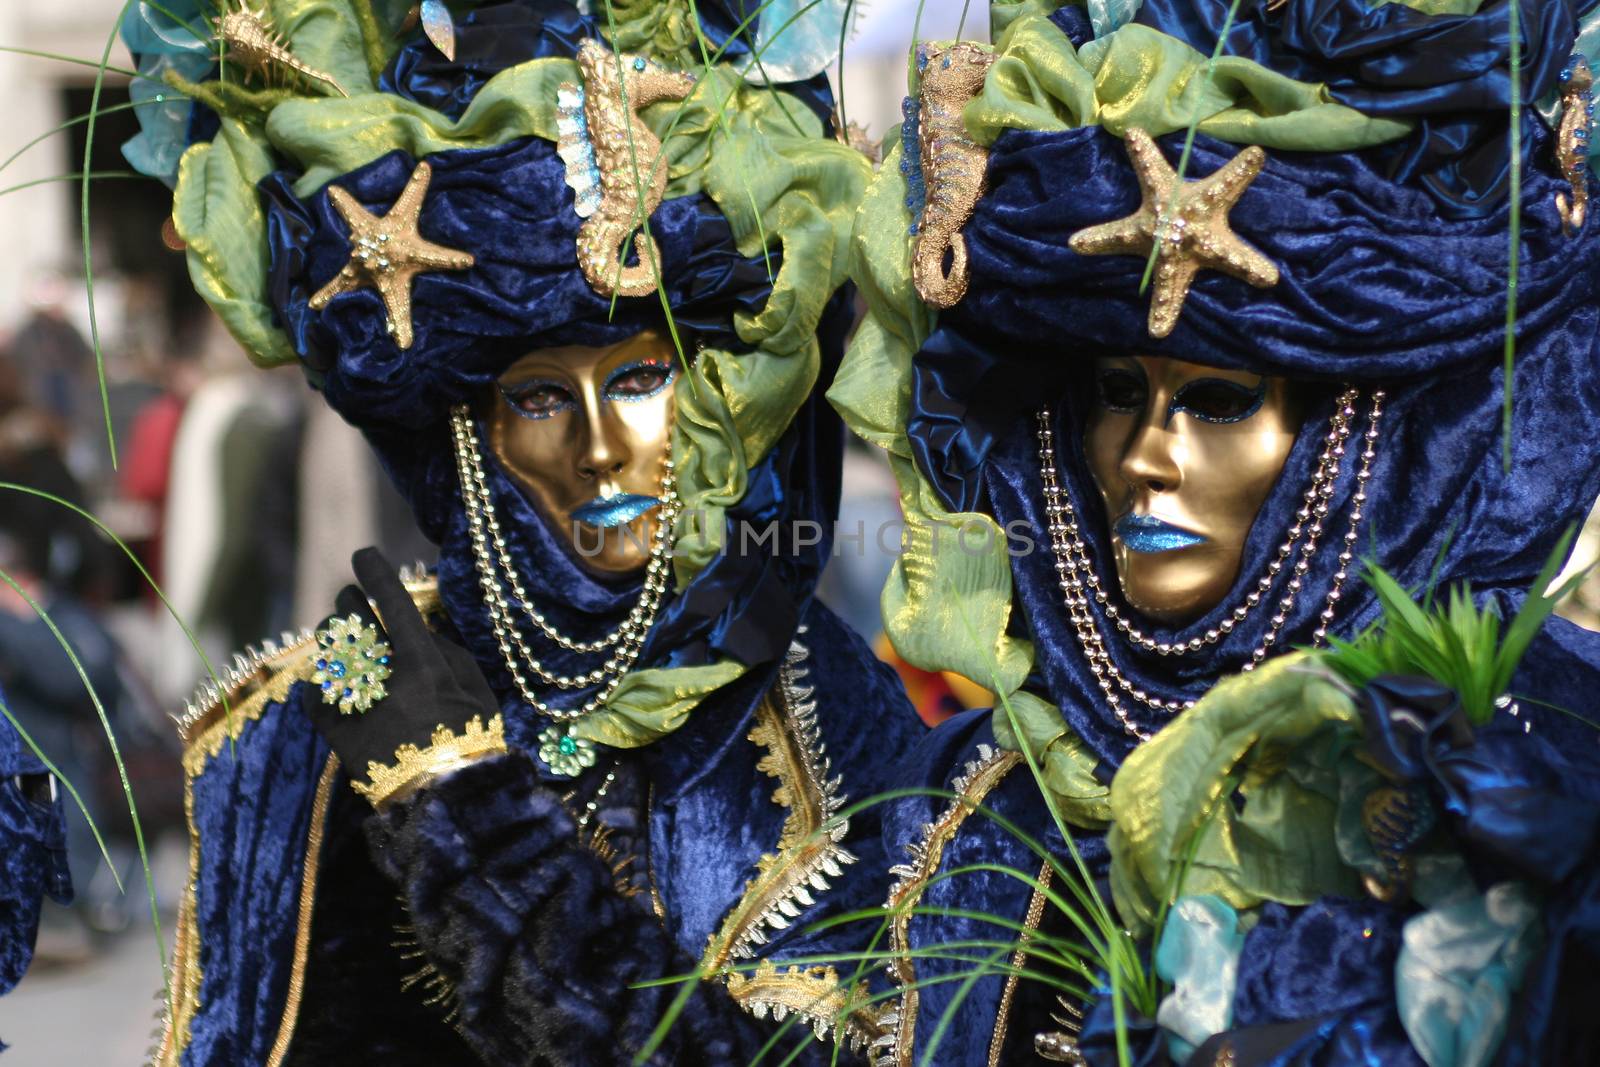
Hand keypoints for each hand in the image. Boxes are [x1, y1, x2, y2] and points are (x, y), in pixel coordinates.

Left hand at [306, 547, 500, 793]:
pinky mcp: (334, 731)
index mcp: (422, 663)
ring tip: (340, 638)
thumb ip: (447, 651)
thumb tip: (420, 627)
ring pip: (329, 651)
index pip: (392, 602)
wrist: (447, 797)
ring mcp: (355, 704)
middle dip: (348, 602)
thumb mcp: (475, 688)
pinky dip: (321, 684)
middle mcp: (384, 677)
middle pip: (352, 620)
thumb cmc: (471, 739)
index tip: (363, 555)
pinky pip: (314, 694)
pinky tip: (329, 683)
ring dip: (334, 637)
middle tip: (349, 600)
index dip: (375, 572)